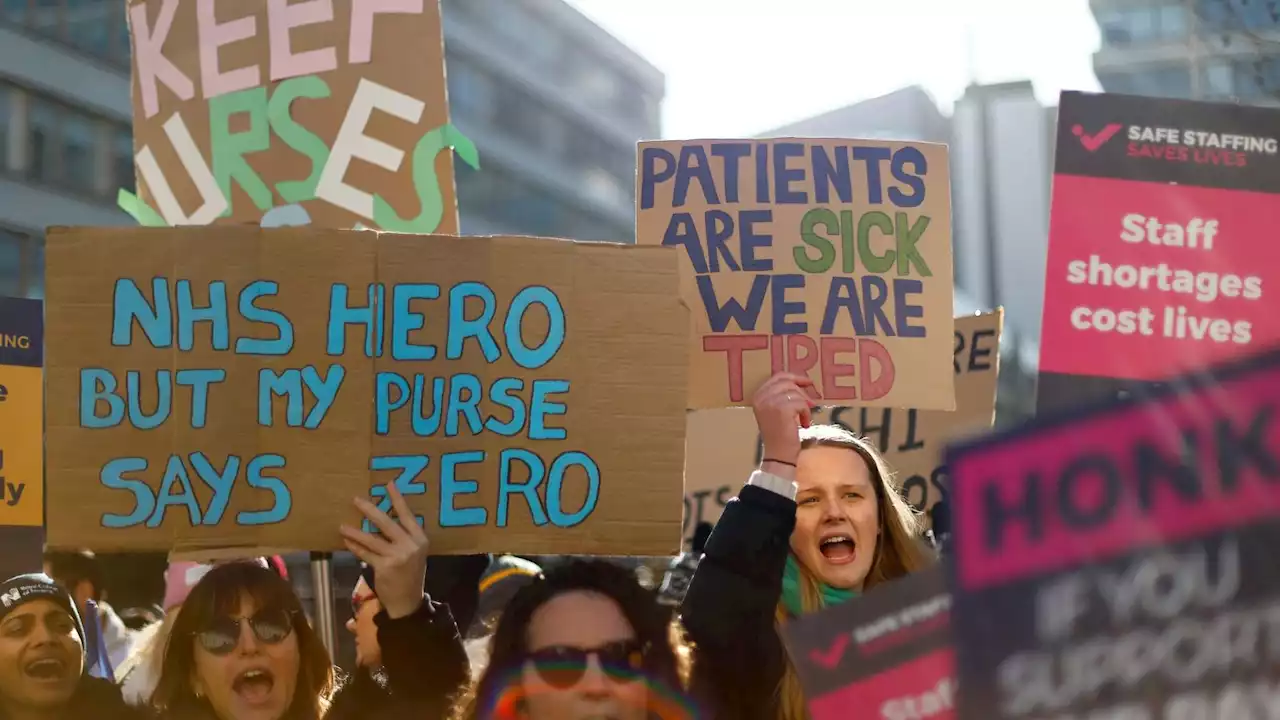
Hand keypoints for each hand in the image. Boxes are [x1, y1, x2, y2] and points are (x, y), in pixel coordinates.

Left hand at [340, 483, 428, 619]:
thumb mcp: (414, 552)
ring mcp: (397, 556)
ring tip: (342, 525)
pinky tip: (346, 541)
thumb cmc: (409, 573)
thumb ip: (403, 537)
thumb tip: (381, 519)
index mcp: (420, 538)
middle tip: (356, 500)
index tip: (388, 484)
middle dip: (370, 510)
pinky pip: (365, 554)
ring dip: (355, 532)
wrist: (408, 600)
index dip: (398, 499)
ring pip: (372, 539)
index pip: (407, 515)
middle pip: (387, 523)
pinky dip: (354, 547)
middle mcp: (410, 545)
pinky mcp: (384, 567)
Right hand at [752, 372, 816, 470]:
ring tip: (803, 419)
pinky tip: (804, 424)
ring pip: (796, 393)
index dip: (794, 377)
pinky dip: (806, 413)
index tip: (807, 382)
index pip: (778, 377)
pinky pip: (801, 403)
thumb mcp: (776, 411)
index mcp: (758, 396)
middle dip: (802, 393)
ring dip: (804, 406)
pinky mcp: (782, 410)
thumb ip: (782, 395)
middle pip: (788, 383)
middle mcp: (761, 397)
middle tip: (810, 404)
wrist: (778, 455)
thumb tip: (803, 382)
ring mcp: (770, 403)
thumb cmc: (780, 435)